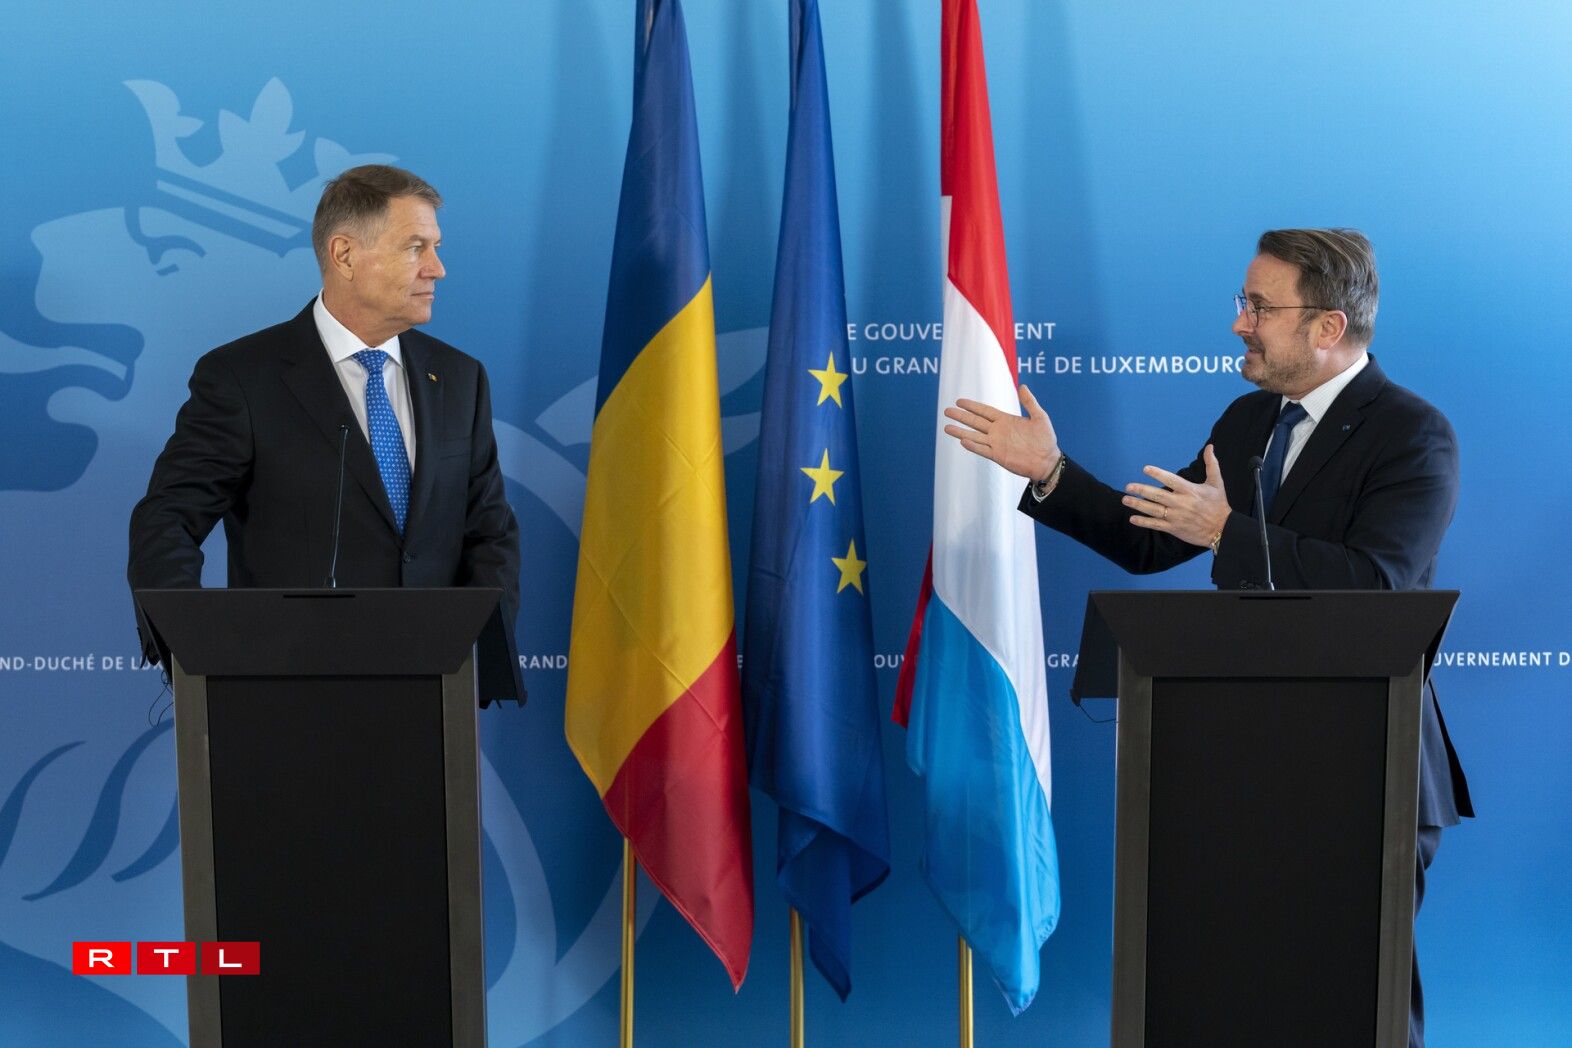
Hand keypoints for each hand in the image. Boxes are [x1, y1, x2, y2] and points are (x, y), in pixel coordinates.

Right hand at [942, 384, 1060, 480]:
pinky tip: (962, 440)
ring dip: (961, 431)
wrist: (1047, 461)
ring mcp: (996, 444)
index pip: (984, 411)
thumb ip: (1029, 402)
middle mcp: (998, 431)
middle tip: (947, 411)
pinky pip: (982, 449)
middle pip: (975, 422)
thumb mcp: (1040, 417)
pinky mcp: (998, 456)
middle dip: (961, 416)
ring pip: (974, 436)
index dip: (972, 406)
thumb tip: (1022, 386)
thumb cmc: (1046, 439)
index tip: (959, 401)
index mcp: (1006, 420)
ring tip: (946, 427)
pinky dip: (973, 445)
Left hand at [1122, 444, 1230, 546]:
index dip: (1158, 474)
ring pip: (1154, 510)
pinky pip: (1156, 525)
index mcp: (1190, 490)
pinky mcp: (1174, 528)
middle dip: (1141, 490)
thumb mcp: (1217, 483)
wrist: (1223, 529)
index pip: (1171, 480)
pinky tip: (1132, 518)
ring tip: (1125, 499)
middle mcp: (1181, 503)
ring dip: (1138, 505)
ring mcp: (1176, 517)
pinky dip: (1144, 522)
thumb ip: (1211, 464)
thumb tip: (1210, 446)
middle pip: (1158, 495)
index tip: (1145, 469)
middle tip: (1128, 486)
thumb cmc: (1218, 505)